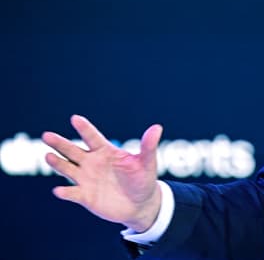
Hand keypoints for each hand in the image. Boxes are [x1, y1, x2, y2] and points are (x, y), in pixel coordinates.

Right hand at [42, 115, 163, 231]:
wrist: (140, 205)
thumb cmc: (143, 180)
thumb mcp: (147, 163)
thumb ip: (148, 146)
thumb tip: (157, 127)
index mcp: (106, 152)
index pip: (93, 137)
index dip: (84, 128)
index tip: (75, 118)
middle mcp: (92, 163)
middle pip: (73, 150)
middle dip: (60, 143)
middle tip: (47, 135)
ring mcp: (86, 179)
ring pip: (67, 169)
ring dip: (58, 163)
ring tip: (48, 156)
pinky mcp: (85, 196)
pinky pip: (72, 193)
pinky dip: (65, 192)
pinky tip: (59, 190)